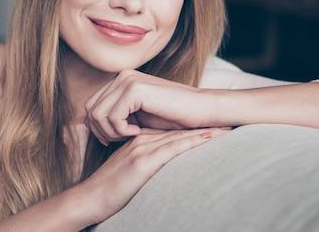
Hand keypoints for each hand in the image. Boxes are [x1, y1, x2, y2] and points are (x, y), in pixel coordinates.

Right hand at [79, 127, 227, 224]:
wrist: (89, 198)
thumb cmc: (108, 188)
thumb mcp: (128, 168)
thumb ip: (144, 159)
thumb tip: (163, 162)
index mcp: (140, 139)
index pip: (172, 129)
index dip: (194, 125)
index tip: (214, 123)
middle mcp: (142, 139)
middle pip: (179, 129)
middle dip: (204, 124)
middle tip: (229, 120)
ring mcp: (142, 148)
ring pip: (179, 135)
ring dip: (205, 131)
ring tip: (227, 127)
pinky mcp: (143, 161)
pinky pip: (172, 148)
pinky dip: (192, 141)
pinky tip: (208, 138)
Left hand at [85, 70, 213, 144]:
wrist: (201, 110)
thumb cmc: (174, 117)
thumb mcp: (138, 116)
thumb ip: (117, 115)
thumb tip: (90, 125)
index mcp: (122, 80)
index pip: (91, 105)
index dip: (98, 127)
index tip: (114, 139)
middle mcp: (122, 76)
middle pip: (90, 109)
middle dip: (101, 130)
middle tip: (122, 138)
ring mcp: (128, 80)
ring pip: (97, 113)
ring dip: (111, 131)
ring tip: (131, 135)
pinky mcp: (135, 89)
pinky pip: (112, 116)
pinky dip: (121, 130)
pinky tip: (137, 132)